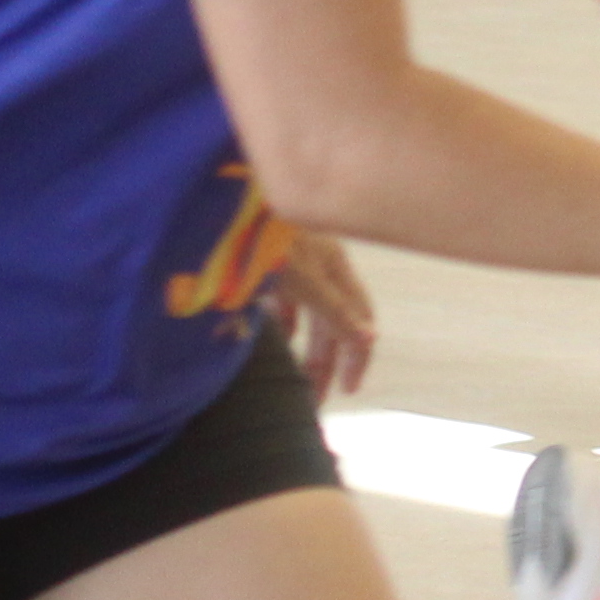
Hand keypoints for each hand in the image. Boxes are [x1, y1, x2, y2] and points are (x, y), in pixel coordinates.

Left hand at [265, 234, 375, 398]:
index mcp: (336, 270)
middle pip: (331, 322)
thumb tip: (370, 339)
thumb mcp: (305, 279)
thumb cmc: (269, 238)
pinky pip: (285, 299)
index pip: (358, 320)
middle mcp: (321, 267)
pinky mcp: (268, 261)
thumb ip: (335, 310)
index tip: (347, 390)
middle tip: (315, 398)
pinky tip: (277, 333)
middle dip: (325, 362)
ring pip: (309, 312)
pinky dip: (285, 321)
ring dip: (305, 345)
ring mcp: (296, 264)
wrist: (229, 201)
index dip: (356, 355)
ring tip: (296, 372)